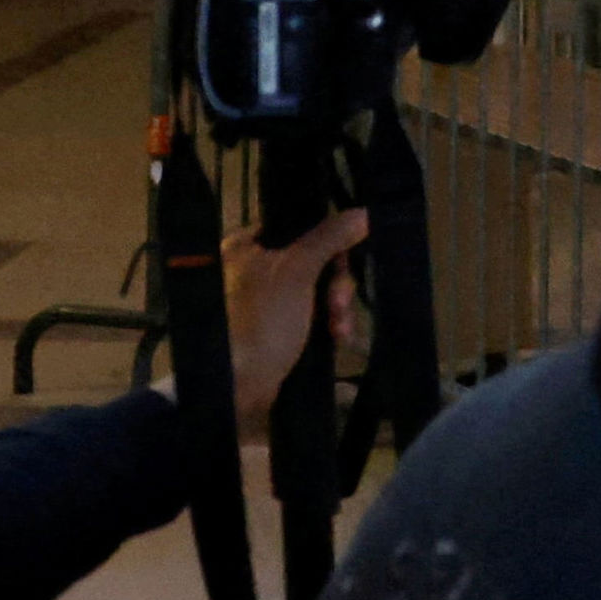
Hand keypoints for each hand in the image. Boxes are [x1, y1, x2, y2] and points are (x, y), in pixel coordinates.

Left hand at [223, 208, 365, 430]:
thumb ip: (331, 238)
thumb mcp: (297, 271)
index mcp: (247, 245)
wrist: (237, 388)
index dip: (329, 242)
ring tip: (338, 330)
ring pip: (319, 290)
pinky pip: (314, 315)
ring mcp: (267, 301)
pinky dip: (328, 325)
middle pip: (316, 260)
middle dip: (336, 285)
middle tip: (338, 304)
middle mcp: (254, 268)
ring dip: (337, 308)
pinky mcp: (278, 329)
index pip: (300, 226)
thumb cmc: (261, 320)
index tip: (344, 261)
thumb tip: (363, 211)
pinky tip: (336, 339)